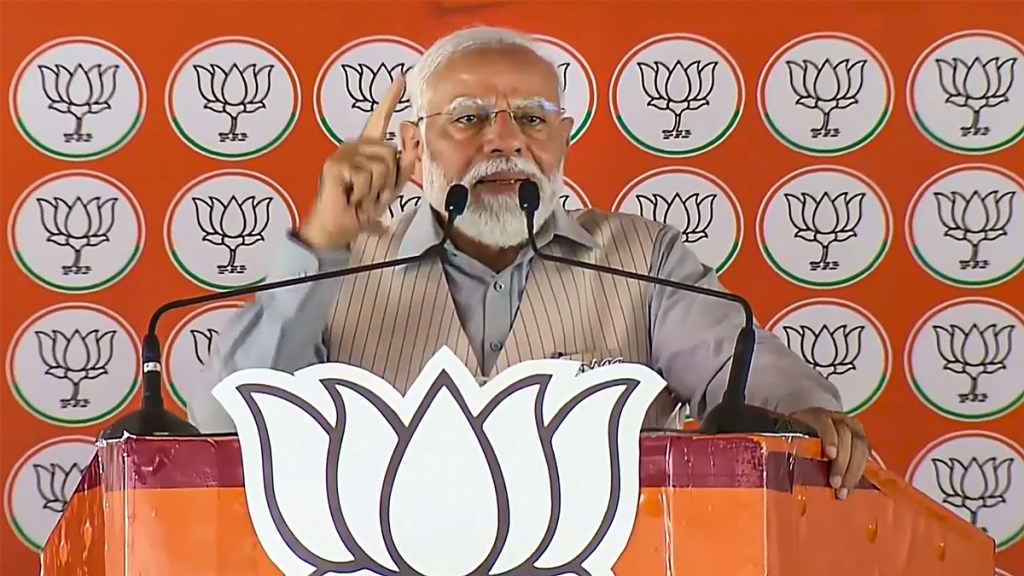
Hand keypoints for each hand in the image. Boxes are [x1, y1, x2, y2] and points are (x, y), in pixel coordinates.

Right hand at [299, 74, 416, 249]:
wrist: (338, 229)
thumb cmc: (362, 208)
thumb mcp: (392, 185)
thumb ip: (405, 160)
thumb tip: (409, 127)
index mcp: (367, 148)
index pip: (380, 119)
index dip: (390, 98)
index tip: (401, 77)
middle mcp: (354, 145)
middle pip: (391, 152)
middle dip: (389, 180)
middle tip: (371, 195)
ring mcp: (343, 153)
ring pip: (382, 164)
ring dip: (377, 189)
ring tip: (361, 197)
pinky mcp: (336, 165)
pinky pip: (367, 176)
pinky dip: (365, 194)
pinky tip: (351, 198)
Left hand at [788, 407, 870, 499]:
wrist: (813, 431)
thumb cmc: (798, 438)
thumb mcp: (792, 438)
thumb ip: (791, 448)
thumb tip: (780, 469)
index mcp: (817, 416)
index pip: (825, 422)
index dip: (830, 437)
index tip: (830, 455)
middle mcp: (838, 419)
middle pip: (847, 436)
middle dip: (843, 462)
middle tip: (835, 484)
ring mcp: (853, 429)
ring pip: (860, 446)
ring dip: (853, 471)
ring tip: (843, 491)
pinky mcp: (862, 441)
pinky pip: (866, 455)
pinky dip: (859, 472)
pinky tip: (852, 486)